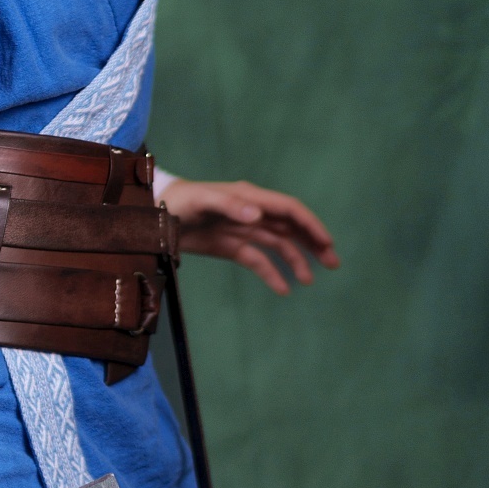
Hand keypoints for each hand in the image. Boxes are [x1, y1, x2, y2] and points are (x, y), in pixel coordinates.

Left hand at [160, 179, 339, 295]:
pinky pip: (257, 261)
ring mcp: (243, 230)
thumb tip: (258, 215)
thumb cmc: (178, 202)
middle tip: (334, 262)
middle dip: (313, 243)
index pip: (289, 210)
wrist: (154, 216)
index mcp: (250, 198)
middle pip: (291, 228)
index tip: (326, 242)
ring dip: (296, 261)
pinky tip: (283, 289)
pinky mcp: (232, 247)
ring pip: (278, 246)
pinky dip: (271, 274)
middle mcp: (252, 212)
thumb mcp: (203, 201)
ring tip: (310, 280)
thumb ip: (230, 206)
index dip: (310, 224)